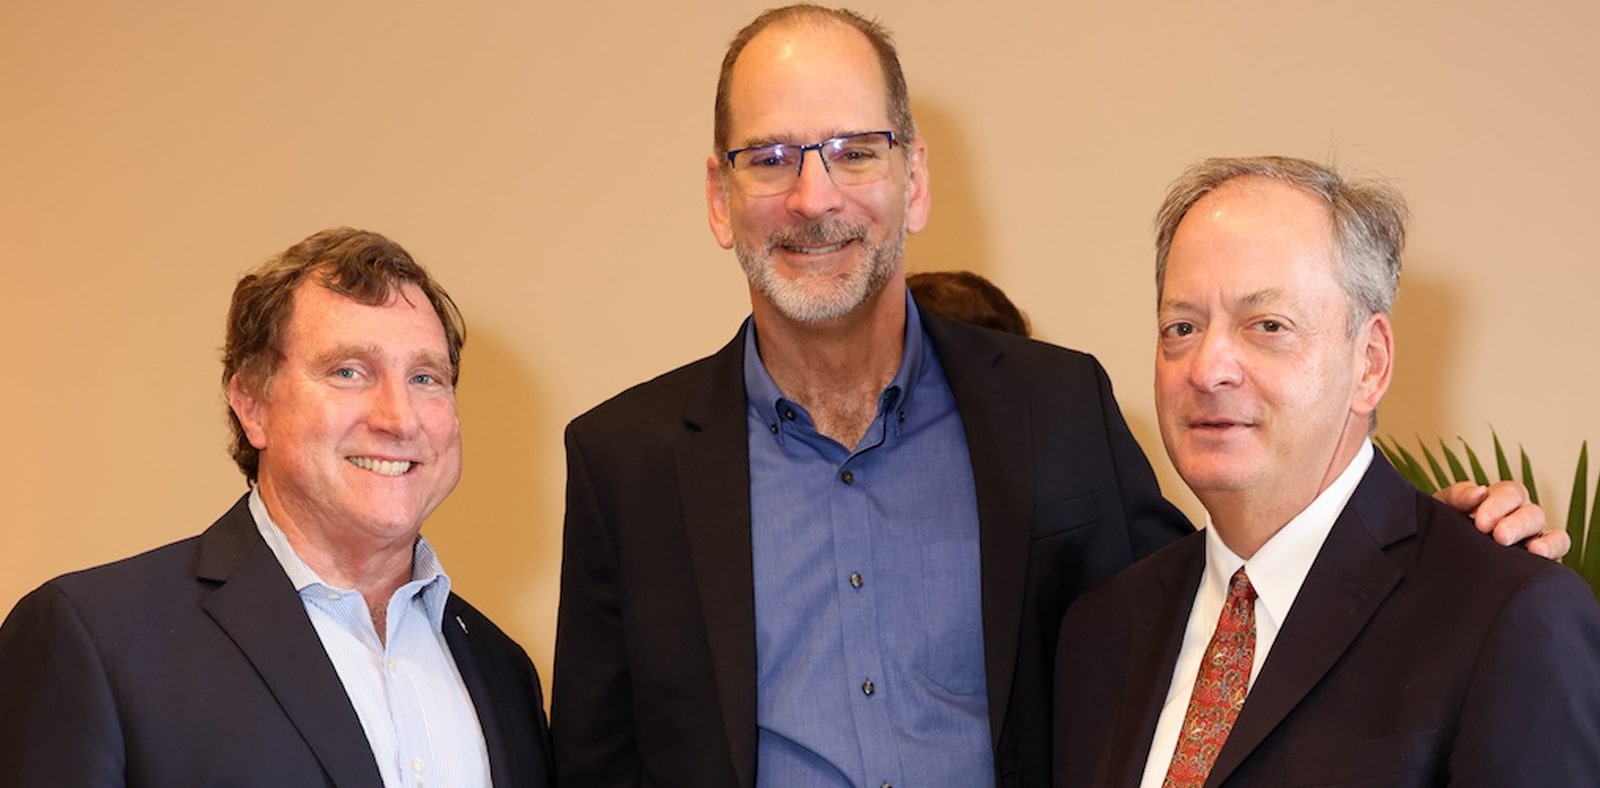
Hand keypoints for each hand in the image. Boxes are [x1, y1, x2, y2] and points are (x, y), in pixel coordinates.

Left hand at [1435, 480, 1570, 559]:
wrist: (1441, 563)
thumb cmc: (1444, 530)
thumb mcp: (1444, 508)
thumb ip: (1458, 496)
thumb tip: (1479, 492)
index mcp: (1500, 500)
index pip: (1510, 493)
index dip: (1498, 505)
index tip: (1480, 522)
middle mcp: (1522, 518)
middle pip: (1532, 513)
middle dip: (1516, 524)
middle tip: (1499, 536)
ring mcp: (1535, 540)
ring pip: (1553, 533)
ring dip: (1542, 541)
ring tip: (1529, 550)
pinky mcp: (1541, 564)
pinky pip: (1559, 553)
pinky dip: (1553, 551)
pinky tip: (1538, 557)